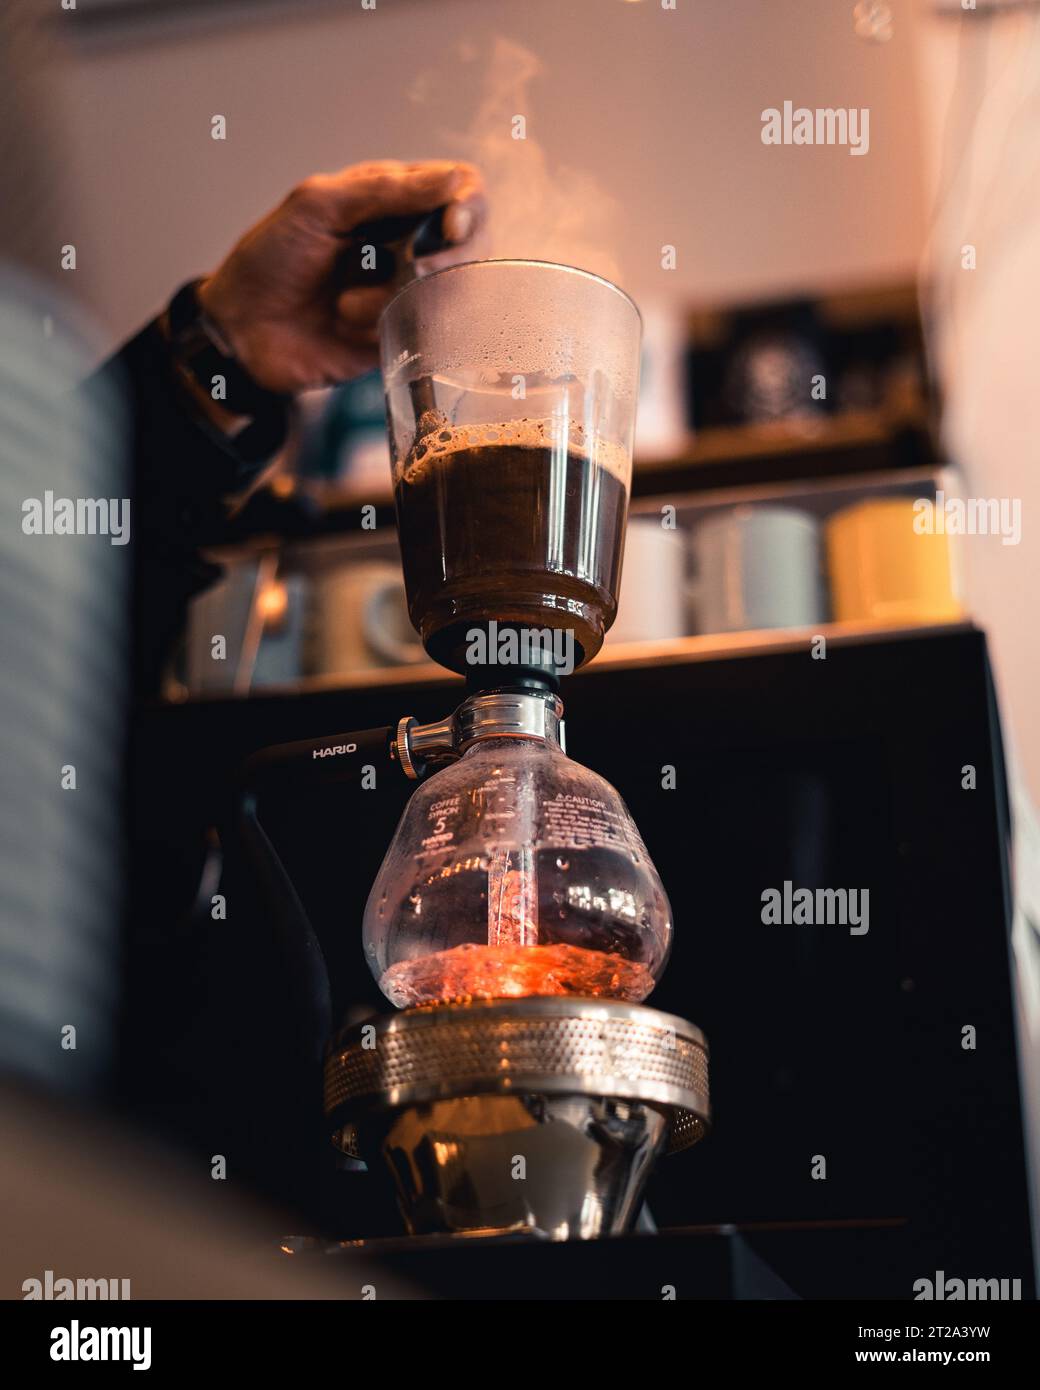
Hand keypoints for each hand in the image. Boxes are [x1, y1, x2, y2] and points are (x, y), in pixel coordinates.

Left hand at [196, 160, 484, 393]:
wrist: (239, 331)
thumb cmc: (269, 260)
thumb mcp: (318, 205)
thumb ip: (385, 190)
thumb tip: (454, 180)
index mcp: (392, 199)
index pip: (460, 187)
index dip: (468, 202)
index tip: (452, 224)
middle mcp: (408, 242)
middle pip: (472, 241)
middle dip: (448, 257)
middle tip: (415, 269)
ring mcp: (408, 291)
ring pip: (452, 290)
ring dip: (399, 298)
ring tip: (347, 308)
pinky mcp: (402, 335)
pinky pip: (431, 332)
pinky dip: (394, 327)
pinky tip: (352, 328)